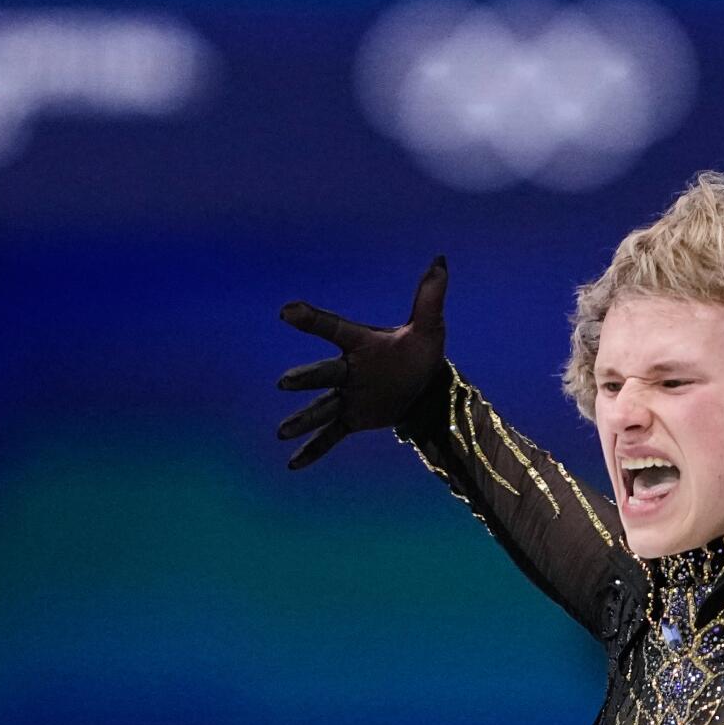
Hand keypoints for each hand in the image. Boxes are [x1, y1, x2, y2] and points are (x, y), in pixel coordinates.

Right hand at [274, 255, 449, 469]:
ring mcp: (348, 396)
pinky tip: (293, 464)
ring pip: (322, 407)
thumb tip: (440, 260)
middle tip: (285, 383)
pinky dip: (313, 450)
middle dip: (306, 379)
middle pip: (324, 374)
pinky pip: (330, 435)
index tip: (288, 311)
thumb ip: (430, 295)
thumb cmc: (421, 352)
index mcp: (361, 344)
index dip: (312, 320)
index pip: (334, 329)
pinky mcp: (353, 418)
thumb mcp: (429, 327)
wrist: (426, 387)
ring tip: (282, 432)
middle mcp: (348, 370)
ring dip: (303, 419)